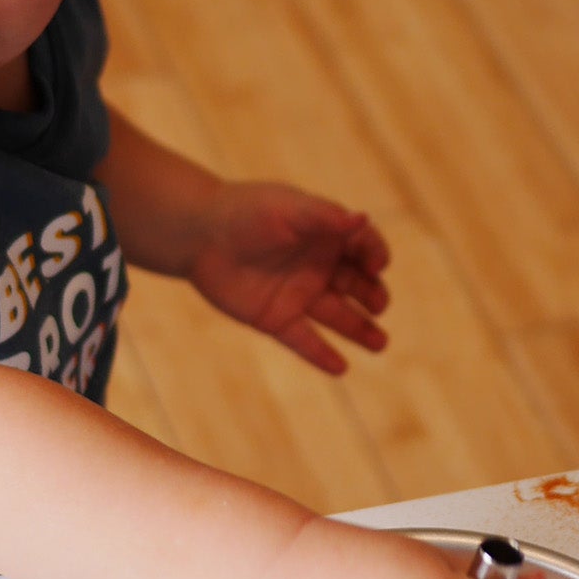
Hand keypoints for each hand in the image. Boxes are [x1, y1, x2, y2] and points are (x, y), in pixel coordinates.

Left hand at [187, 183, 389, 373]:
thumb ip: (324, 217)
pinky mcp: (276, 318)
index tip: (376, 265)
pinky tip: (341, 368)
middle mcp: (318, 267)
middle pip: (357, 285)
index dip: (375, 255)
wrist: (197, 234)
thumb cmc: (245, 211)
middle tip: (379, 304)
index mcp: (326, 235)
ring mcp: (299, 295)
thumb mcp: (288, 209)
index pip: (364, 247)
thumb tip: (361, 219)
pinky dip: (321, 355)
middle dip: (373, 296)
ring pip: (338, 316)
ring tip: (380, 344)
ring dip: (361, 329)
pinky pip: (304, 341)